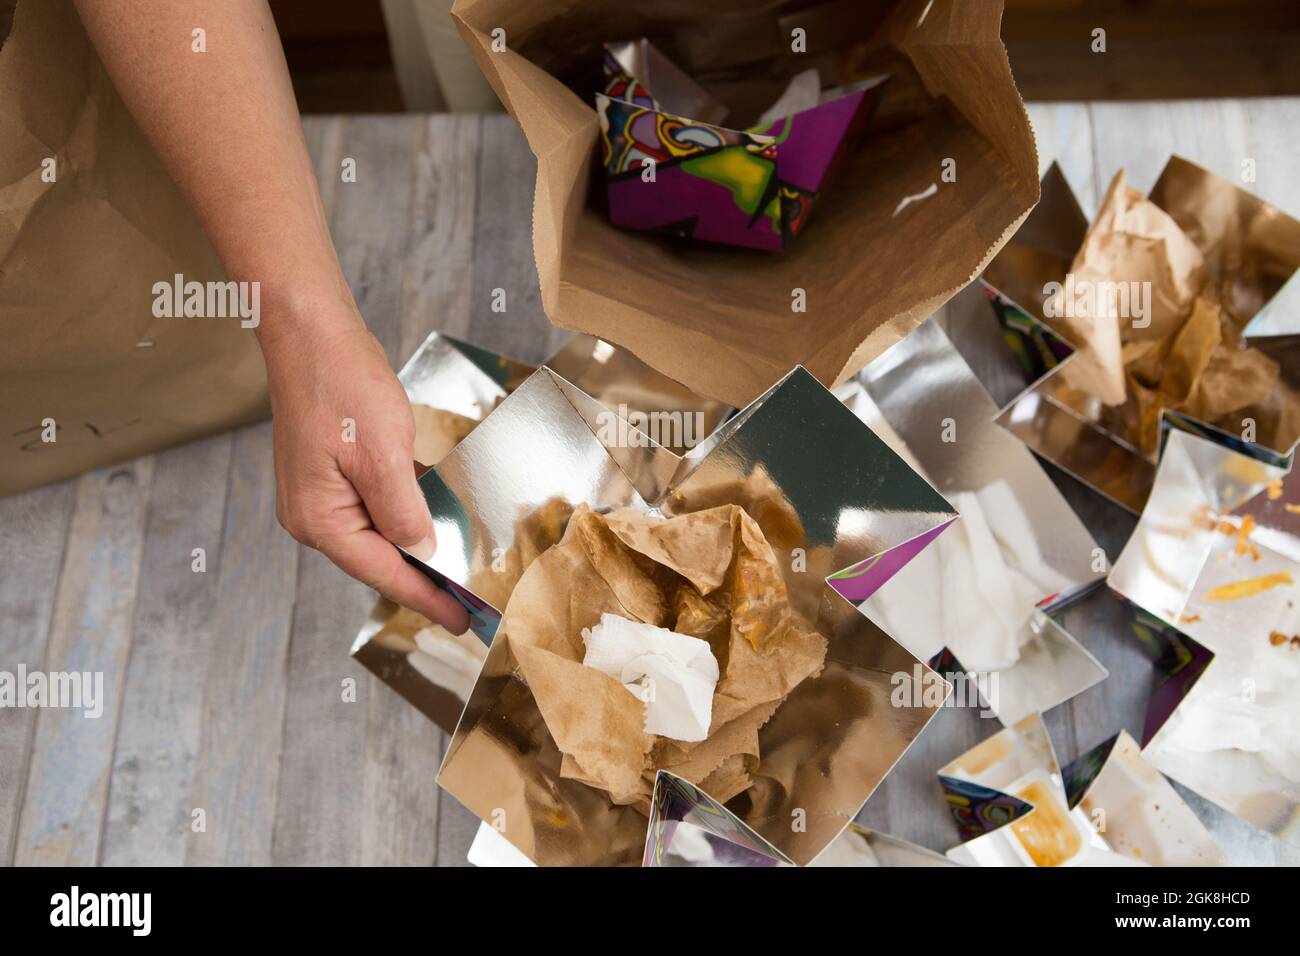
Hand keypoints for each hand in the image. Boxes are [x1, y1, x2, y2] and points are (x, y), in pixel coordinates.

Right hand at [263, 308, 469, 633]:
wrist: (313, 334)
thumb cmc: (339, 387)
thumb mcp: (383, 456)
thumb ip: (405, 514)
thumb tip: (424, 553)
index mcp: (321, 521)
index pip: (384, 573)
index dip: (428, 598)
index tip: (463, 621)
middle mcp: (315, 516)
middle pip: (380, 559)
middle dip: (426, 577)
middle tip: (471, 599)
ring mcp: (323, 495)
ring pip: (382, 532)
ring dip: (420, 544)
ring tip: (462, 565)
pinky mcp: (336, 473)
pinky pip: (378, 504)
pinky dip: (409, 512)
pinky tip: (440, 515)